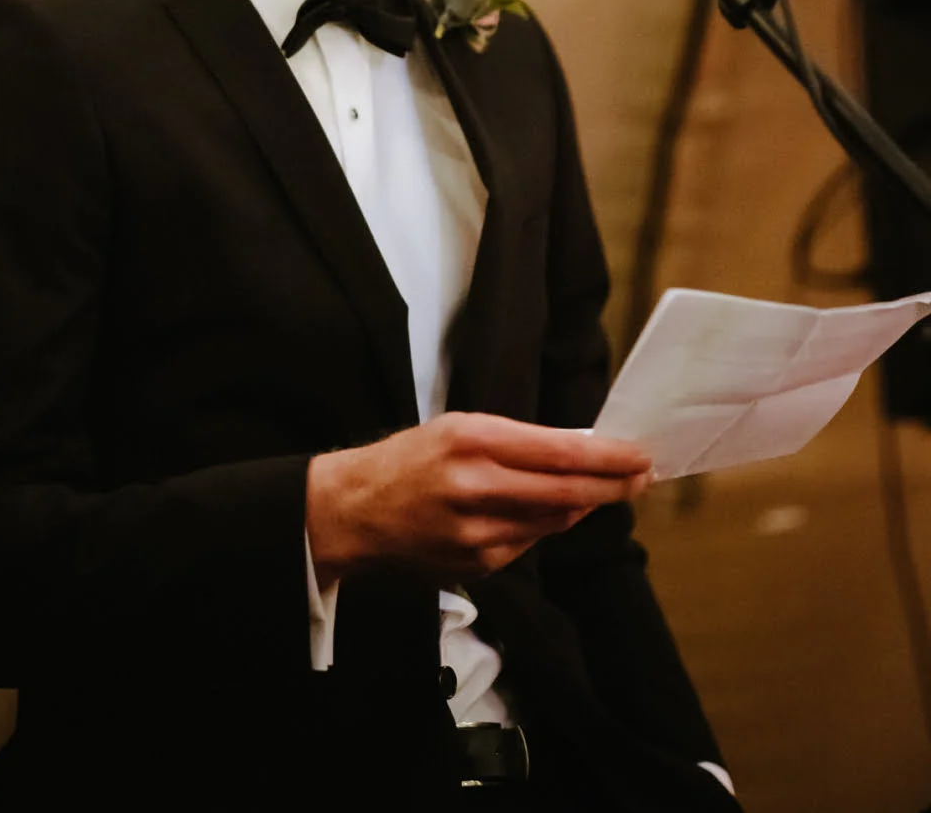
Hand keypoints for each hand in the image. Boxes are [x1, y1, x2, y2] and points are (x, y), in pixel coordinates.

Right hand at [306, 412, 651, 586]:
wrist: (353, 513)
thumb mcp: (457, 427)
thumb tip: (580, 450)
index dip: (607, 457)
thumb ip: (515, 440)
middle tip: (642, 476)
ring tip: (605, 489)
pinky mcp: (477, 566)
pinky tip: (550, 510)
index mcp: (470, 441)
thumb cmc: (407, 460)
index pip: (559, 452)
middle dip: (613, 486)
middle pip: (567, 493)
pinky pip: (530, 542)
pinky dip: (547, 524)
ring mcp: (477, 534)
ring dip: (585, 505)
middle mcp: (475, 488)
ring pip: (554, 521)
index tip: (638, 453)